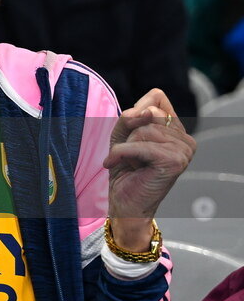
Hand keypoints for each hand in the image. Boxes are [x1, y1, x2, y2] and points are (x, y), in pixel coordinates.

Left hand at [103, 89, 195, 249]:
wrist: (124, 203)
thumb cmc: (123, 169)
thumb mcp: (121, 134)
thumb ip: (131, 116)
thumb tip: (147, 112)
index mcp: (177, 129)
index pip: (156, 97)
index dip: (136, 112)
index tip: (130, 136)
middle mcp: (186, 138)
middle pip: (148, 111)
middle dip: (129, 132)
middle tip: (129, 154)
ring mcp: (184, 150)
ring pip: (143, 128)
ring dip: (125, 146)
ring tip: (129, 162)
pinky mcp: (174, 161)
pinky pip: (138, 144)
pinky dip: (119, 153)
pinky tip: (114, 165)